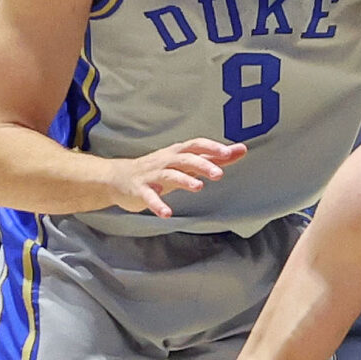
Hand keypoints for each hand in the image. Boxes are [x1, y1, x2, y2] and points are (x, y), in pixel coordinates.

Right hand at [106, 136, 245, 217]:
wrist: (119, 178)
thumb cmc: (158, 169)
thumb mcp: (185, 162)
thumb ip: (213, 159)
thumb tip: (241, 151)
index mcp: (178, 153)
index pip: (197, 146)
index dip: (213, 148)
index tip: (231, 152)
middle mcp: (166, 161)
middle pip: (186, 158)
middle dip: (202, 164)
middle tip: (219, 174)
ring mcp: (152, 175)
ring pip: (169, 174)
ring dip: (184, 180)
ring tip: (199, 187)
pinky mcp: (140, 190)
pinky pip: (149, 197)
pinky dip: (158, 205)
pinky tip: (167, 213)